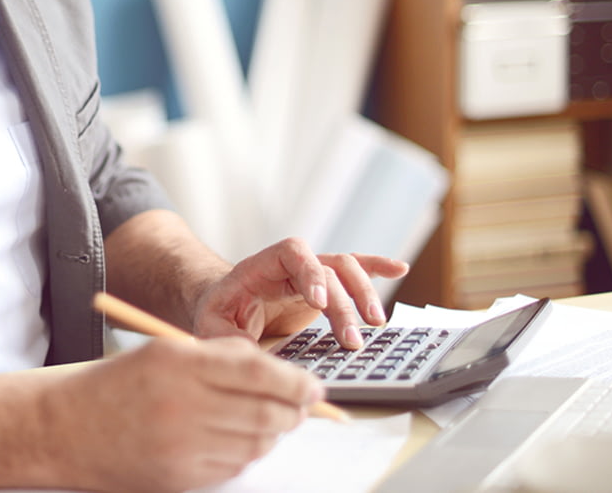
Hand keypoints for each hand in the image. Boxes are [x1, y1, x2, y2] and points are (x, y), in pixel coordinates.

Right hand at [50, 336, 323, 492]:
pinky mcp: (180, 477)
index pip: (260, 372)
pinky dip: (247, 453)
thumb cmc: (115, 386)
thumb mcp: (165, 353)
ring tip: (273, 421)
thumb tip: (279, 373)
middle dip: (294, 410)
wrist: (63, 429)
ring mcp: (182, 446)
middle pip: (265, 412)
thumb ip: (222, 357)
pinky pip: (234, 466)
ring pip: (256, 442)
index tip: (314, 386)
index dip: (296, 382)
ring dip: (273, 433)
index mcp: (180, 363)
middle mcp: (182, 405)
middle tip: (304, 406)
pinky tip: (241, 440)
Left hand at [192, 238, 408, 348]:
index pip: (292, 253)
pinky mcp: (325, 289)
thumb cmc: (217, 313)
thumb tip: (251, 358)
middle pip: (327, 268)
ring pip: (346, 270)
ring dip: (364, 292)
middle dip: (343, 303)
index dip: (309, 272)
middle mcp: (291, 266)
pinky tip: (400, 268)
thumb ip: (228, 339)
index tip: (317, 302)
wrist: (223, 305)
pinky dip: (377, 268)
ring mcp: (311, 275)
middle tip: (352, 340)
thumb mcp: (211, 326)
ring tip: (376, 323)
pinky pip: (354, 270)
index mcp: (261, 266)